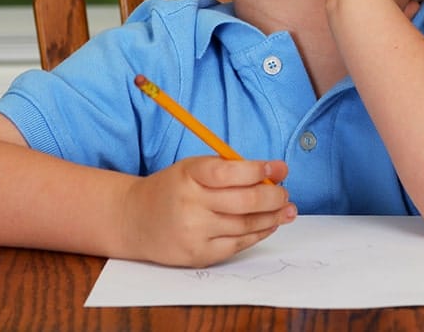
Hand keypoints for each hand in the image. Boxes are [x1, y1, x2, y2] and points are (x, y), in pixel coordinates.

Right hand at [119, 156, 294, 266]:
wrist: (136, 220)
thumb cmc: (173, 188)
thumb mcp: (192, 168)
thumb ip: (228, 169)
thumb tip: (273, 174)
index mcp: (188, 175)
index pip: (229, 172)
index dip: (259, 171)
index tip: (280, 168)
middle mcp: (190, 204)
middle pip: (244, 202)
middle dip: (273, 197)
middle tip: (285, 193)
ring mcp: (194, 233)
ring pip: (246, 225)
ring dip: (273, 217)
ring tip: (287, 209)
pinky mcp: (198, 255)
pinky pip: (238, 245)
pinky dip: (258, 234)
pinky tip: (269, 224)